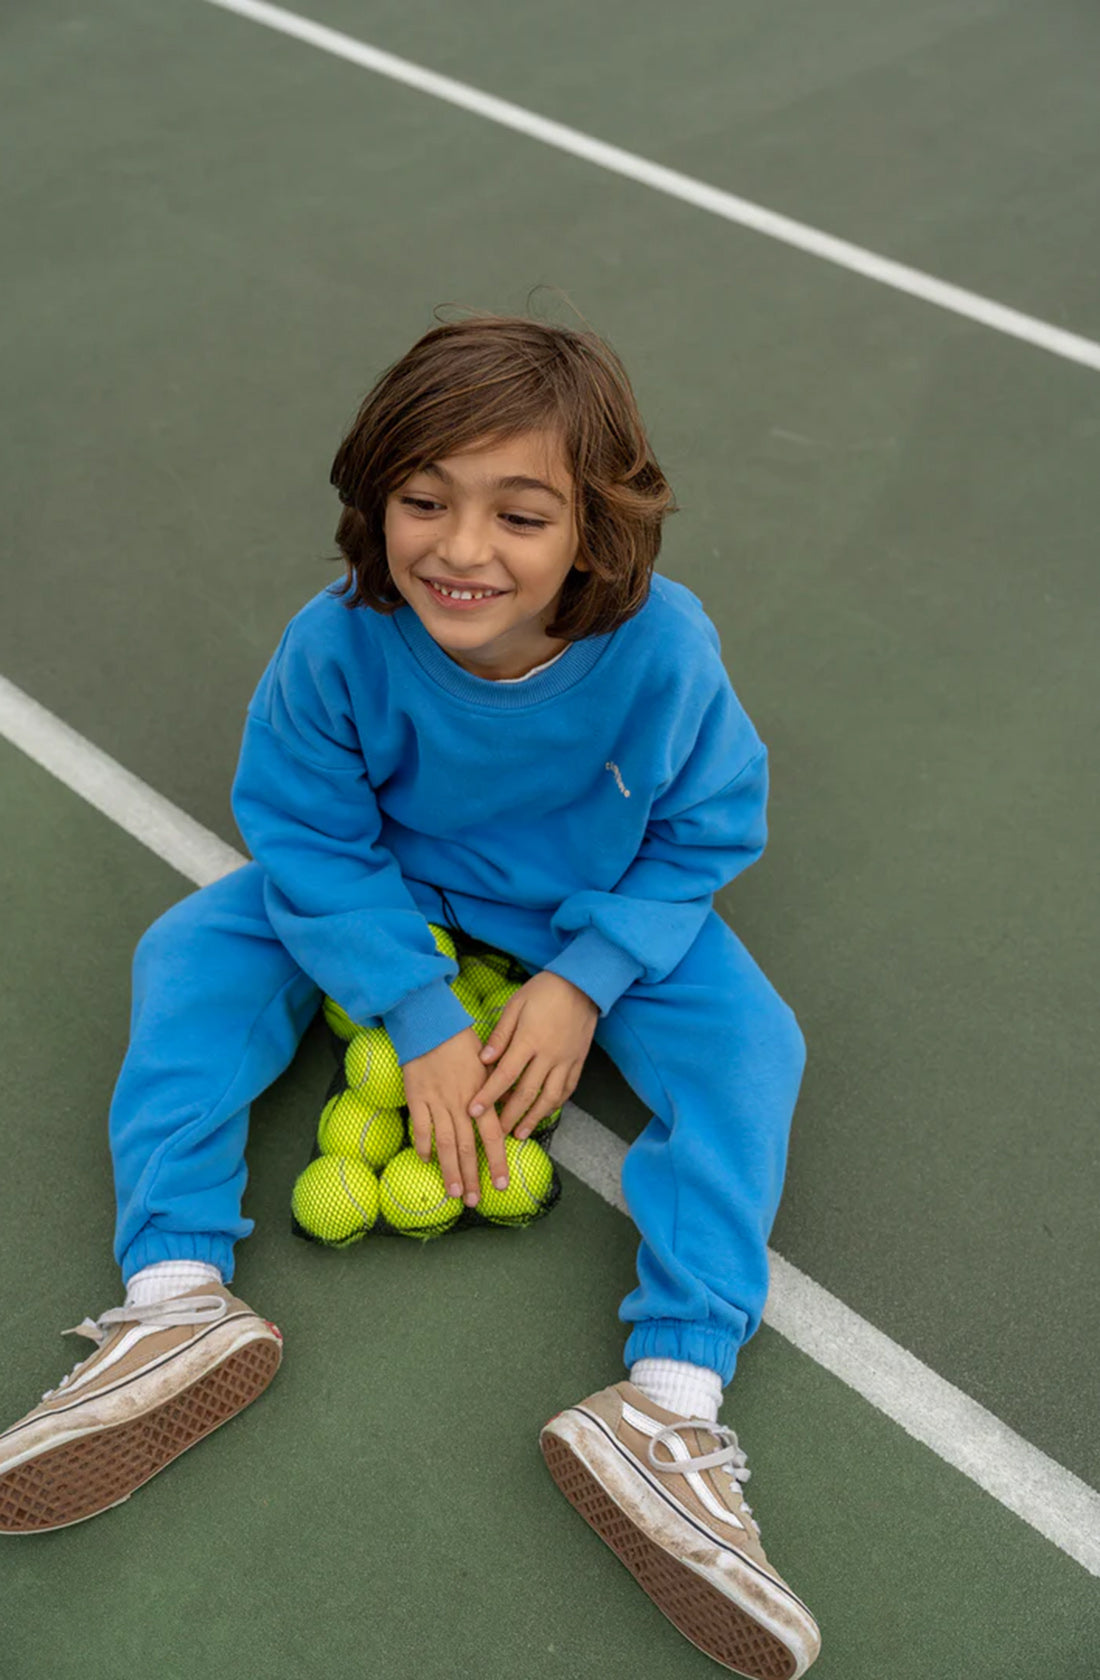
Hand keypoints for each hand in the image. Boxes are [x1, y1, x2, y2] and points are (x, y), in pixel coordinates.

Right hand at [402, 1027, 508, 1205]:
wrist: (432, 1024)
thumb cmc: (463, 1042)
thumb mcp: (487, 1064)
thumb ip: (495, 1090)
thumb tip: (508, 1111)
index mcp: (481, 1096)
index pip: (492, 1136)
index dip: (496, 1162)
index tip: (501, 1184)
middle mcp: (460, 1103)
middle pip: (466, 1147)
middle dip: (471, 1177)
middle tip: (473, 1201)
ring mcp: (437, 1102)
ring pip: (444, 1143)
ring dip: (449, 1170)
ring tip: (453, 1193)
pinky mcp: (416, 1097)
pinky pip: (420, 1127)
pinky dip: (423, 1145)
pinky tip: (426, 1161)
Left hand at [467, 971, 598, 1137]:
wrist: (582, 984)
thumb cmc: (544, 991)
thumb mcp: (515, 1005)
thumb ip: (500, 1035)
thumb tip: (484, 1060)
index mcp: (529, 1040)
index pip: (505, 1076)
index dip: (488, 1096)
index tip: (473, 1111)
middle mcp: (548, 1055)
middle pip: (526, 1093)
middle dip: (509, 1116)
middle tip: (495, 1133)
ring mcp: (566, 1060)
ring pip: (549, 1098)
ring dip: (533, 1118)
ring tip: (520, 1133)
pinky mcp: (578, 1061)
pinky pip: (567, 1089)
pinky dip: (555, 1105)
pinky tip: (544, 1113)